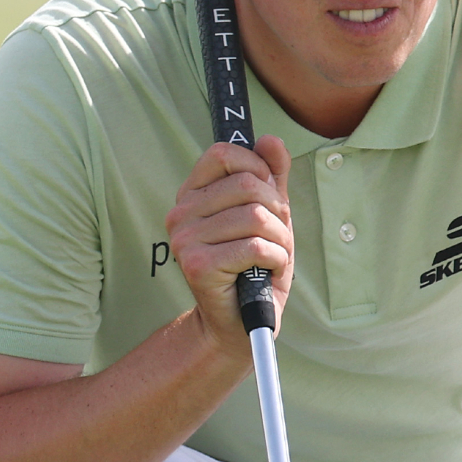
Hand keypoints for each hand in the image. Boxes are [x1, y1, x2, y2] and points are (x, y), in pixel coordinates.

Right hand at [167, 137, 292, 350]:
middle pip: (247, 184)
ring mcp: (185, 240)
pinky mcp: (197, 265)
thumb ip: (271, 176)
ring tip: (272, 257)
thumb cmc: (254, 266)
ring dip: (280, 240)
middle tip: (275, 237)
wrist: (241, 321)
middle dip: (277, 212)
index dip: (256, 168)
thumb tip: (271, 141)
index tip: (267, 195)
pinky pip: (255, 246)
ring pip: (256, 217)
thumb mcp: (269, 214)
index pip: (223, 153)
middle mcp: (181, 214)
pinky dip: (275, 259)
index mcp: (192, 195)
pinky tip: (266, 270)